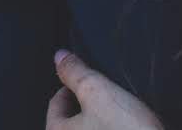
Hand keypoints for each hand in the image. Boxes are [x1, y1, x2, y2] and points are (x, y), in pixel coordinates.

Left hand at [47, 50, 164, 129]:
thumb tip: (60, 57)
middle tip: (103, 95)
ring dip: (100, 121)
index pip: (55, 105)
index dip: (70, 86)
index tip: (83, 80)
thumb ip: (75, 72)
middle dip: (84, 106)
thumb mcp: (96, 91)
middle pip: (71, 121)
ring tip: (117, 112)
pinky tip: (127, 127)